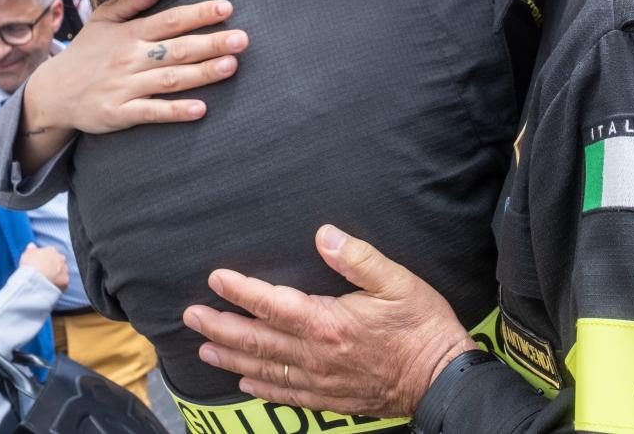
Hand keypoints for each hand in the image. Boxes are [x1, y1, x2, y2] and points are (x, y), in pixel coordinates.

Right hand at [20, 243, 69, 290]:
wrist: (35, 279)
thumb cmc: (30, 266)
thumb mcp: (26, 255)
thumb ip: (30, 249)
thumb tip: (32, 245)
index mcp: (51, 250)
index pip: (50, 253)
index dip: (44, 260)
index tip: (40, 266)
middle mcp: (60, 258)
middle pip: (58, 262)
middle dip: (53, 267)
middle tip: (44, 274)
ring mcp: (64, 269)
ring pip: (61, 272)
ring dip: (56, 275)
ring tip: (46, 282)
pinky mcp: (65, 280)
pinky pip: (63, 283)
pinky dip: (58, 285)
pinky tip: (50, 287)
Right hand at [21, 0, 249, 137]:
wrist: (51, 94)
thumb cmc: (85, 54)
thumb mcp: (102, 21)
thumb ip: (132, 1)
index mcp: (130, 34)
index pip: (170, 20)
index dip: (199, 13)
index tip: (227, 7)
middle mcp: (130, 58)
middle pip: (177, 49)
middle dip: (211, 43)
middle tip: (243, 39)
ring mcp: (125, 86)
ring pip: (170, 79)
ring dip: (202, 73)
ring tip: (231, 66)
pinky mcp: (119, 113)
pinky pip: (151, 112)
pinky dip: (175, 111)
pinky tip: (201, 109)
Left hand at [184, 225, 473, 418]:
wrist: (442, 379)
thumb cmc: (422, 326)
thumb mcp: (397, 281)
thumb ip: (357, 258)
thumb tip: (324, 234)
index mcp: (329, 323)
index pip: (273, 303)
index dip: (240, 290)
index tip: (215, 279)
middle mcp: (317, 355)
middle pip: (258, 340)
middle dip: (220, 327)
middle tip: (190, 317)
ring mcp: (321, 381)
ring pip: (265, 369)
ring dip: (232, 356)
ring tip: (204, 348)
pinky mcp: (332, 399)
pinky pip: (287, 395)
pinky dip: (262, 388)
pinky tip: (246, 382)